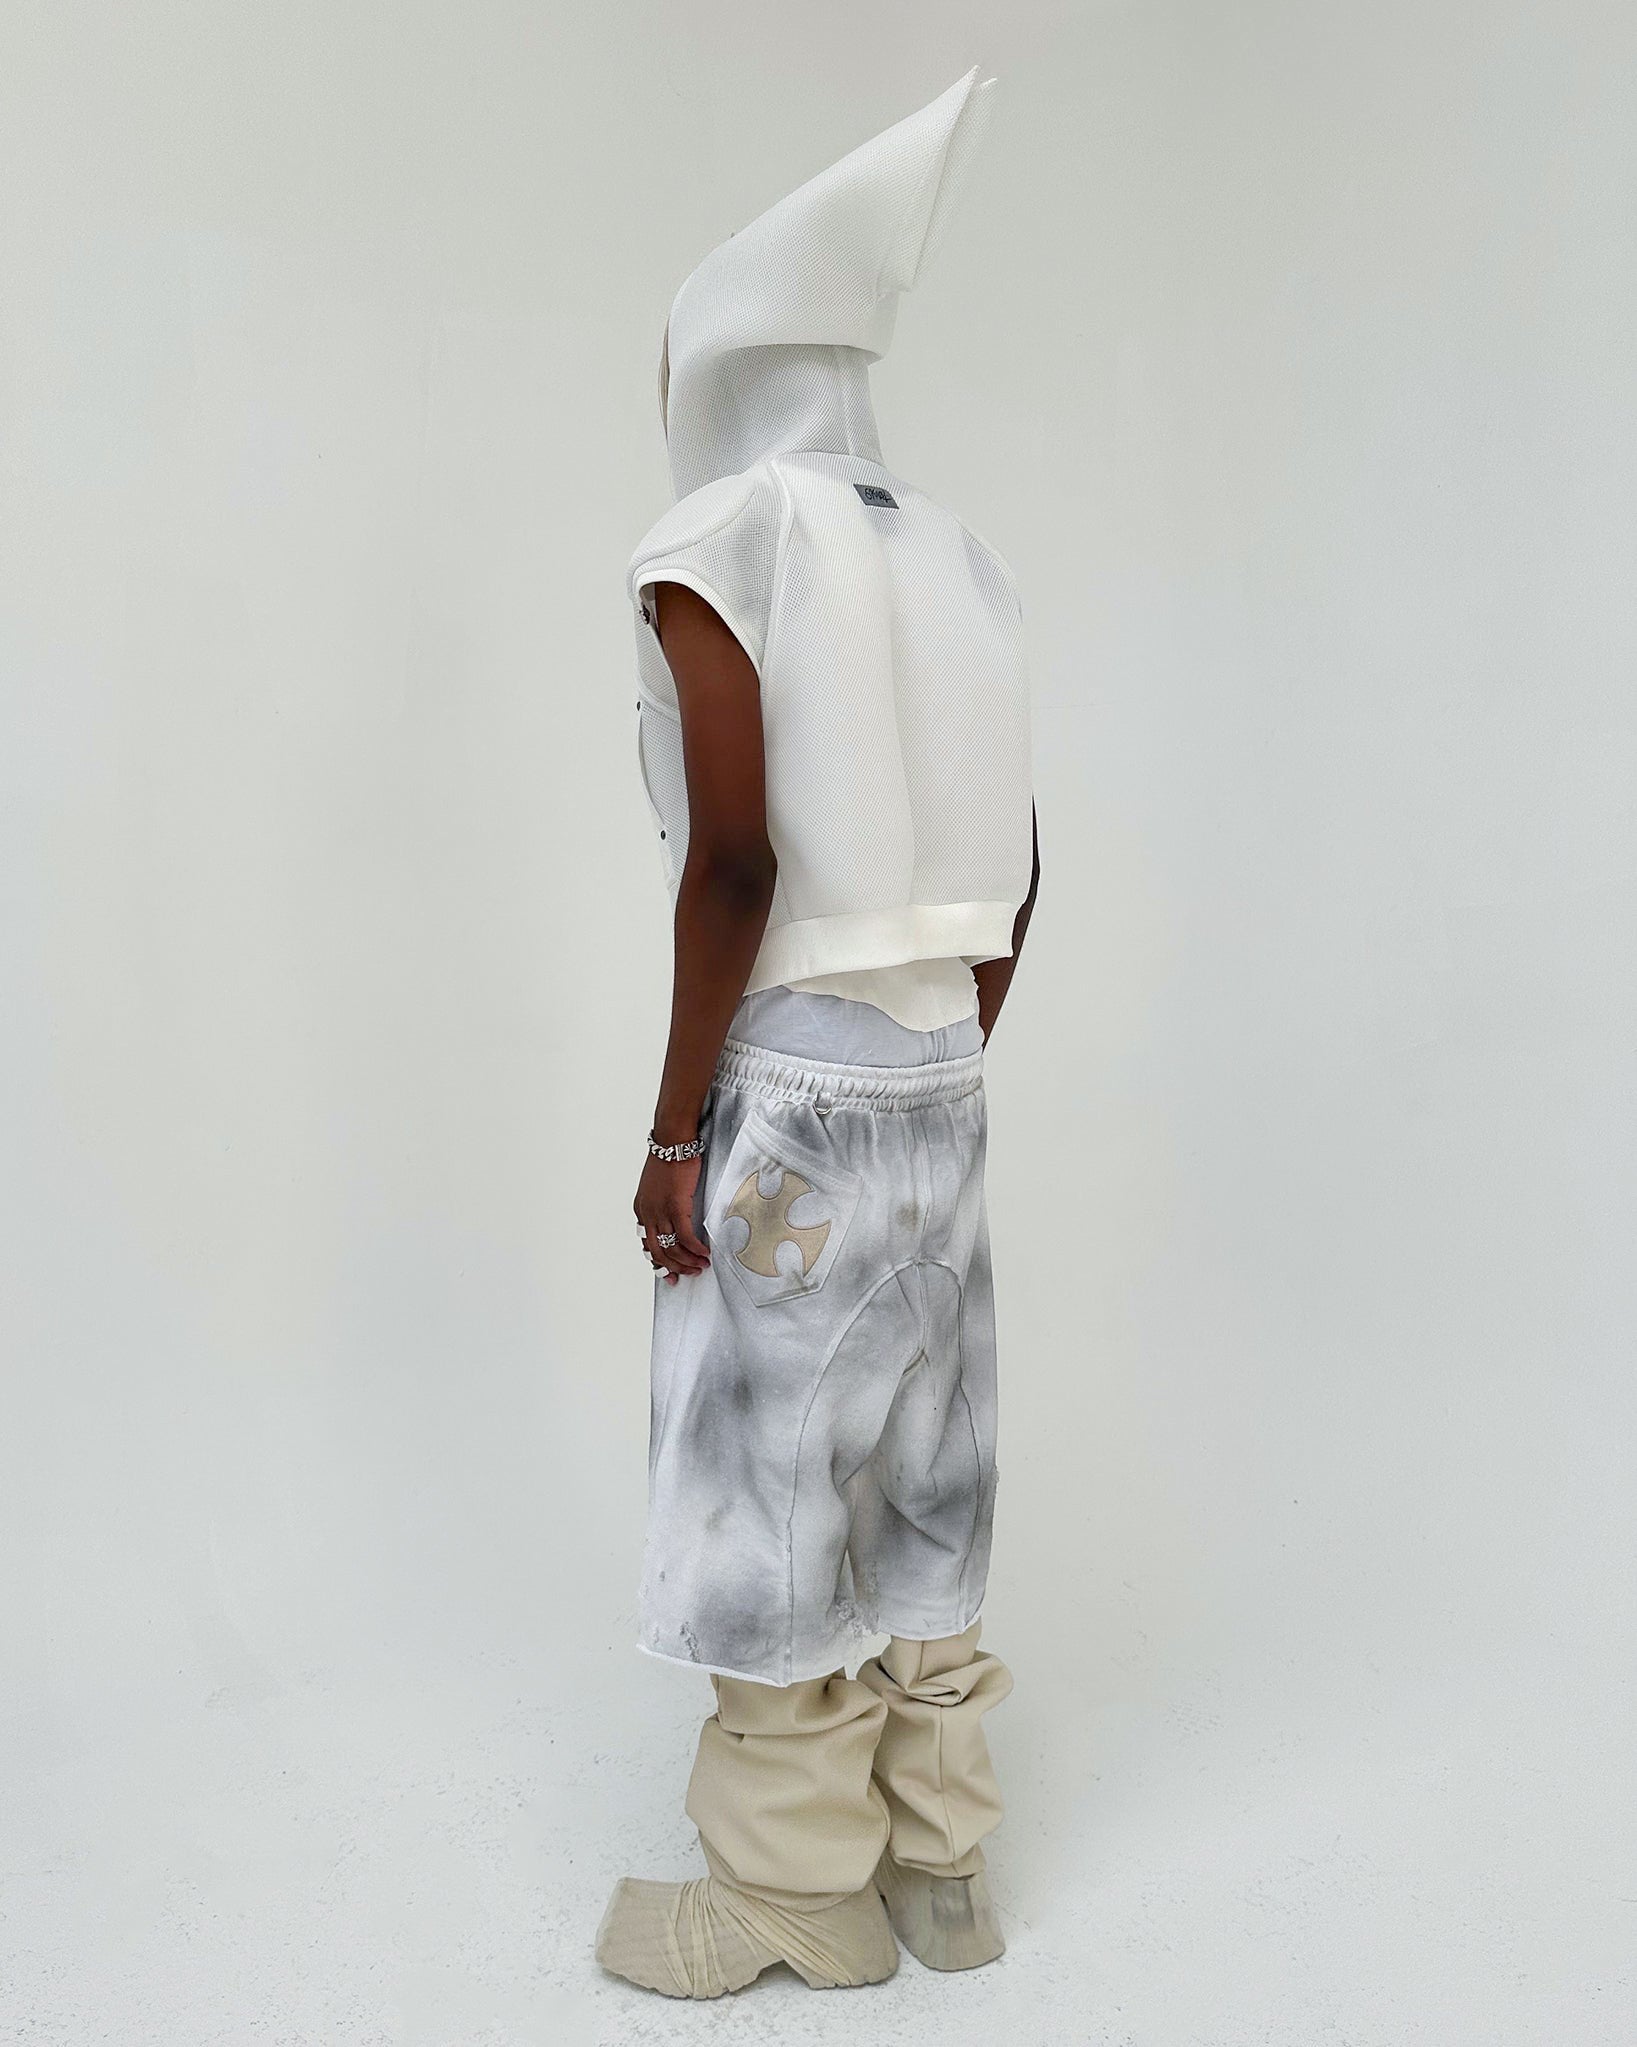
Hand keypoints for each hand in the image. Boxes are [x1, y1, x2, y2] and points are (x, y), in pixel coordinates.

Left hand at [634, 1150, 710, 1285]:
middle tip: (688, 1274)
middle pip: (658, 1251)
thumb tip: (674, 1220)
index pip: (647, 1244)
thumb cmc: (669, 1159)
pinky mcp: (676, 1206)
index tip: (669, 1273)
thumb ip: (662, 1205)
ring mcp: (660, 1211)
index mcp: (641, 1210)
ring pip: (672, 1247)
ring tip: (701, 1265)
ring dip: (687, 1261)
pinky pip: (685, 1236)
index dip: (658, 1262)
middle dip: (674, 1267)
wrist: (673, 1141)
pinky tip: (704, 1253)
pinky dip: (695, 1249)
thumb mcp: (657, 1187)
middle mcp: (647, 1213)